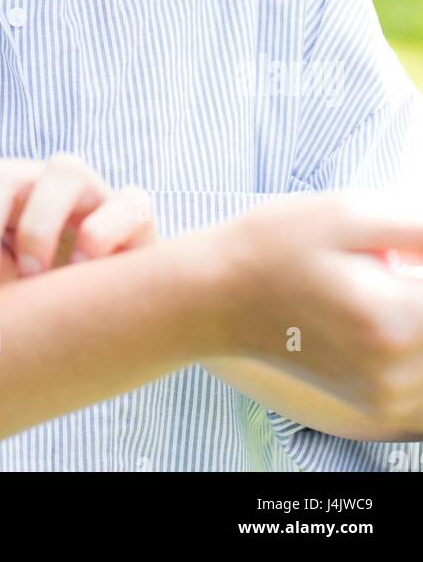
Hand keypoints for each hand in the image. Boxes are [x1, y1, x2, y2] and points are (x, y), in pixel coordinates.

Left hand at [0, 152, 155, 294]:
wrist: (107, 314)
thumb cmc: (34, 306)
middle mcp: (34, 184)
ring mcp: (88, 191)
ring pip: (65, 169)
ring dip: (40, 225)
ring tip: (34, 276)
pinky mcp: (134, 210)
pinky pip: (127, 201)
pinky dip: (102, 233)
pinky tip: (85, 270)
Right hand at [215, 190, 422, 431]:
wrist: (215, 298)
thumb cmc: (274, 246)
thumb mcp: (347, 212)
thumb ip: (419, 228)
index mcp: (391, 319)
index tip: (398, 252)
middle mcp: (394, 370)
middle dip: (418, 283)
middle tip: (385, 261)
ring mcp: (385, 396)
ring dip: (417, 312)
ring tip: (375, 283)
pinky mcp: (376, 405)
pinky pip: (420, 371)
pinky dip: (412, 339)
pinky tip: (372, 311)